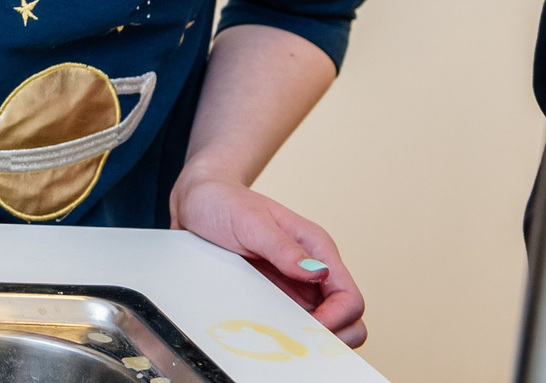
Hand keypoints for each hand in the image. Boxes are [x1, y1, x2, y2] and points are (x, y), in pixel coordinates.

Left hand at [170, 174, 364, 346]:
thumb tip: (317, 274)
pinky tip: (268, 337)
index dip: (337, 320)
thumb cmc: (224, 202)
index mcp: (316, 249)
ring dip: (311, 341)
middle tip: (302, 344)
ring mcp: (295, 286)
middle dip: (334, 338)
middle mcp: (312, 270)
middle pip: (348, 320)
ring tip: (283, 342)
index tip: (309, 328)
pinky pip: (292, 325)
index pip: (349, 297)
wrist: (197, 201)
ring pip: (324, 328)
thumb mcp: (250, 221)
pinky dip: (289, 337)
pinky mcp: (275, 297)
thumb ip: (283, 247)